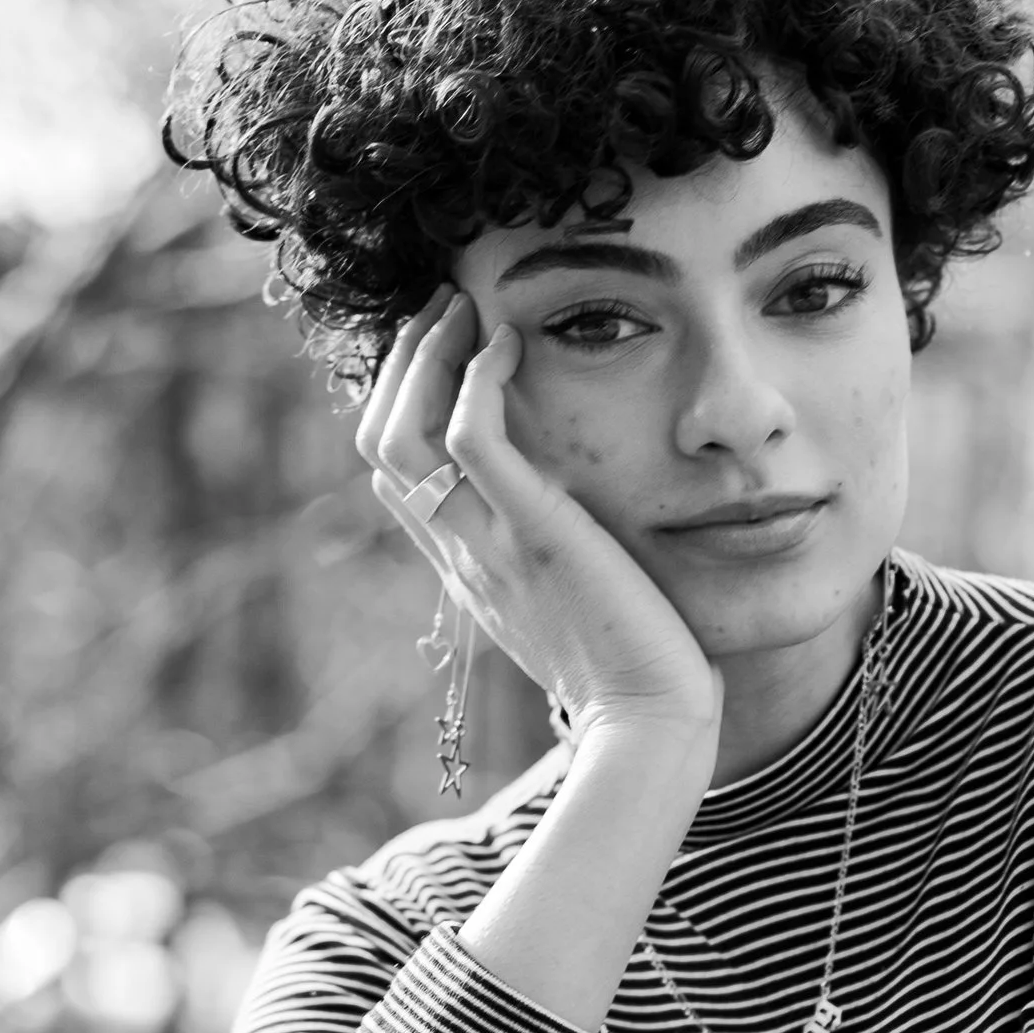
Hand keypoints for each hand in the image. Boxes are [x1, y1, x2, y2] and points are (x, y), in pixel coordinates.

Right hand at [357, 289, 720, 750]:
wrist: (653, 727)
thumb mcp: (580, 614)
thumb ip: (559, 569)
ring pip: (400, 435)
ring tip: (463, 305)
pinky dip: (476, 377)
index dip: (403, 406)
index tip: (445, 352)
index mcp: (469, 573)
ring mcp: (488, 545)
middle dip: (402, 365)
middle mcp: (463, 556)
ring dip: (424, 356)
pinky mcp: (532, 533)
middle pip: (380, 447)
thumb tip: (581, 540)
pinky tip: (509, 342)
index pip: (399, 480)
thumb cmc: (639, 680)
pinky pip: (470, 437)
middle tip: (444, 306)